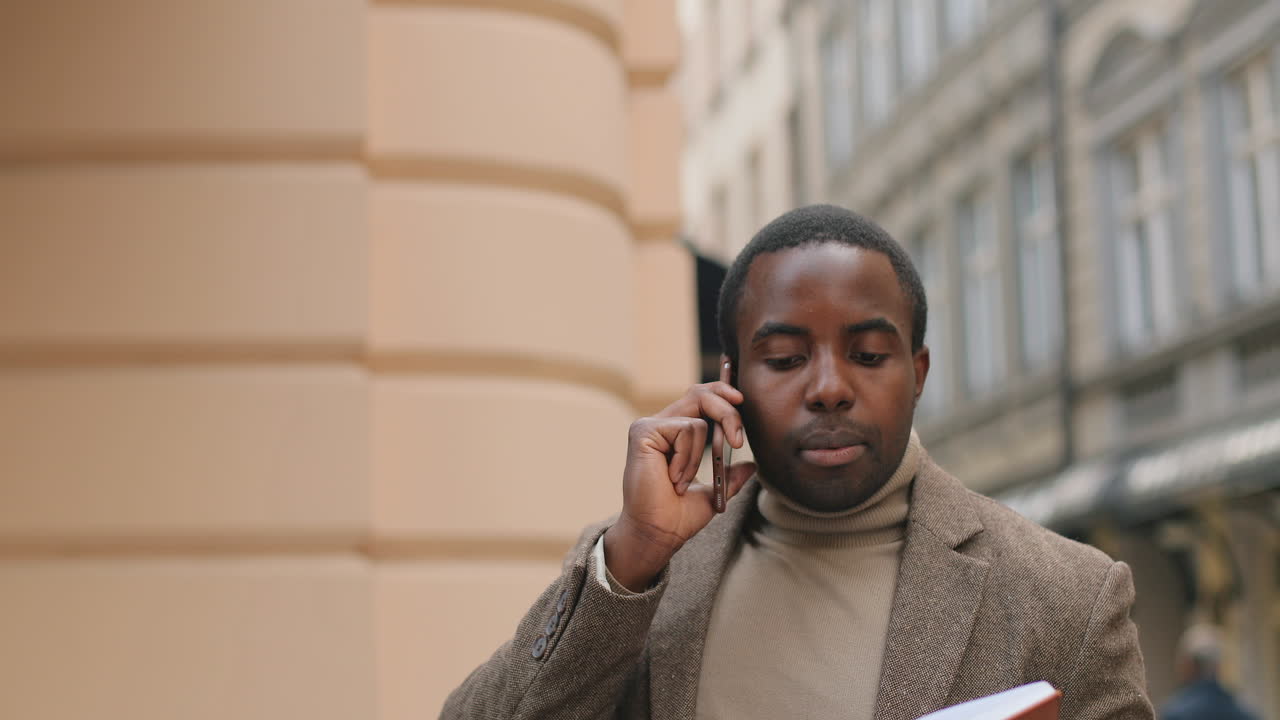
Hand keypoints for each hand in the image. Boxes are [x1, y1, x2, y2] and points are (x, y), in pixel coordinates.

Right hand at [603, 382, 755, 590]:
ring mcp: (649, 426)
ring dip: (699, 458)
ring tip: (681, 482)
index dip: (721, 393)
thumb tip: (750, 465)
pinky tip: (672, 478)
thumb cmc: (678, 516)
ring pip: (698, 421)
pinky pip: (686, 430)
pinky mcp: (643, 431)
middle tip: (737, 441)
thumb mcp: (713, 491)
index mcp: (673, 434)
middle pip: (701, 394)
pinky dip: (688, 458)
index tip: (741, 401)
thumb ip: (730, 476)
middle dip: (727, 413)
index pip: (700, 398)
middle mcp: (660, 425)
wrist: (659, 533)